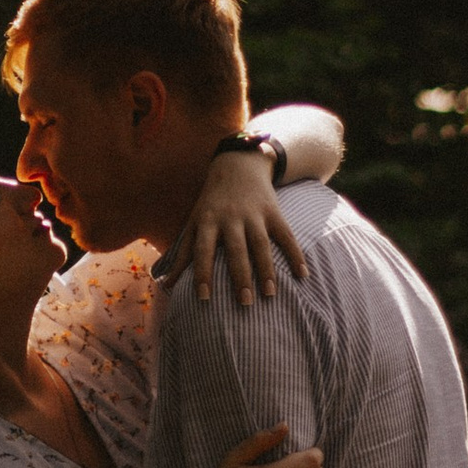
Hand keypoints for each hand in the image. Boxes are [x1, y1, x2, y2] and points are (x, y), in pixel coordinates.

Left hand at [159, 145, 310, 303]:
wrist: (238, 164)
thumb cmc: (211, 202)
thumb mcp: (194, 222)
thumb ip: (183, 254)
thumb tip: (165, 286)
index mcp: (208, 221)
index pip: (203, 250)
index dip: (202, 273)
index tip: (203, 298)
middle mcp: (231, 217)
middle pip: (236, 249)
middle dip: (240, 276)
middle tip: (244, 303)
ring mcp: (254, 214)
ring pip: (261, 244)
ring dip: (267, 270)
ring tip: (270, 294)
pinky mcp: (273, 211)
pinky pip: (286, 235)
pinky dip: (295, 255)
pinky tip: (302, 275)